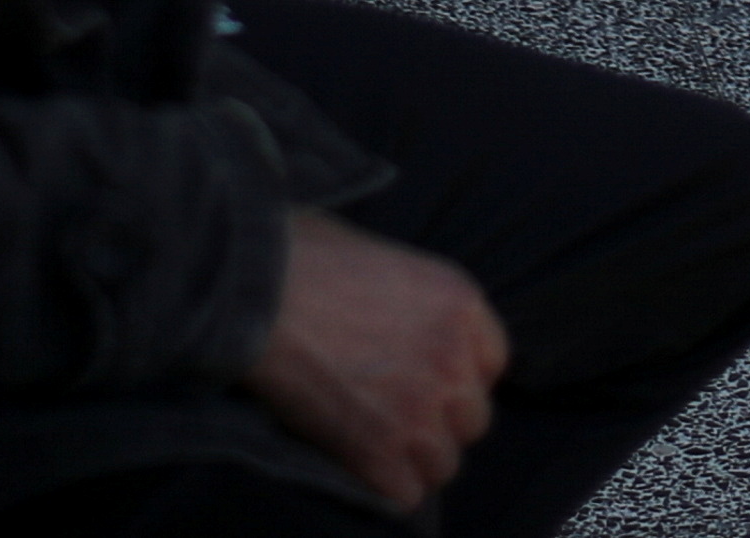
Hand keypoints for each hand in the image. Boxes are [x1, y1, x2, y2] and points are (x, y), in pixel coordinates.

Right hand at [244, 209, 505, 512]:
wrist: (256, 291)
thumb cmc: (302, 255)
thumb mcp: (382, 255)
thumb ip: (411, 300)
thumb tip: (399, 319)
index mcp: (459, 301)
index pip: (493, 363)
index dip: (458, 376)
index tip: (428, 380)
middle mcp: (452, 359)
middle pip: (472, 419)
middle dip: (439, 421)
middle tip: (395, 412)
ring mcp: (419, 408)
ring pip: (443, 464)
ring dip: (412, 459)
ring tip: (374, 441)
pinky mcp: (379, 449)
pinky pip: (406, 493)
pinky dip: (383, 485)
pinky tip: (358, 462)